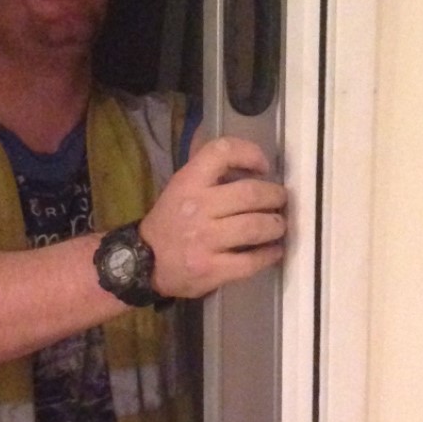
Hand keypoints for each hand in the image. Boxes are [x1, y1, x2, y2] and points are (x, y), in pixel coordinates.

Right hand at [139, 136, 286, 299]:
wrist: (142, 263)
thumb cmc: (169, 223)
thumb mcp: (180, 188)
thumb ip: (209, 175)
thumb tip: (253, 166)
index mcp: (188, 183)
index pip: (222, 152)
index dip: (250, 153)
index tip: (264, 167)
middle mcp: (197, 208)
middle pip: (251, 193)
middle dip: (275, 196)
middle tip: (280, 201)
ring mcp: (204, 240)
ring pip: (255, 227)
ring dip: (276, 225)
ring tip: (278, 226)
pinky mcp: (211, 269)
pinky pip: (251, 261)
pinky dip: (269, 255)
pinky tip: (273, 252)